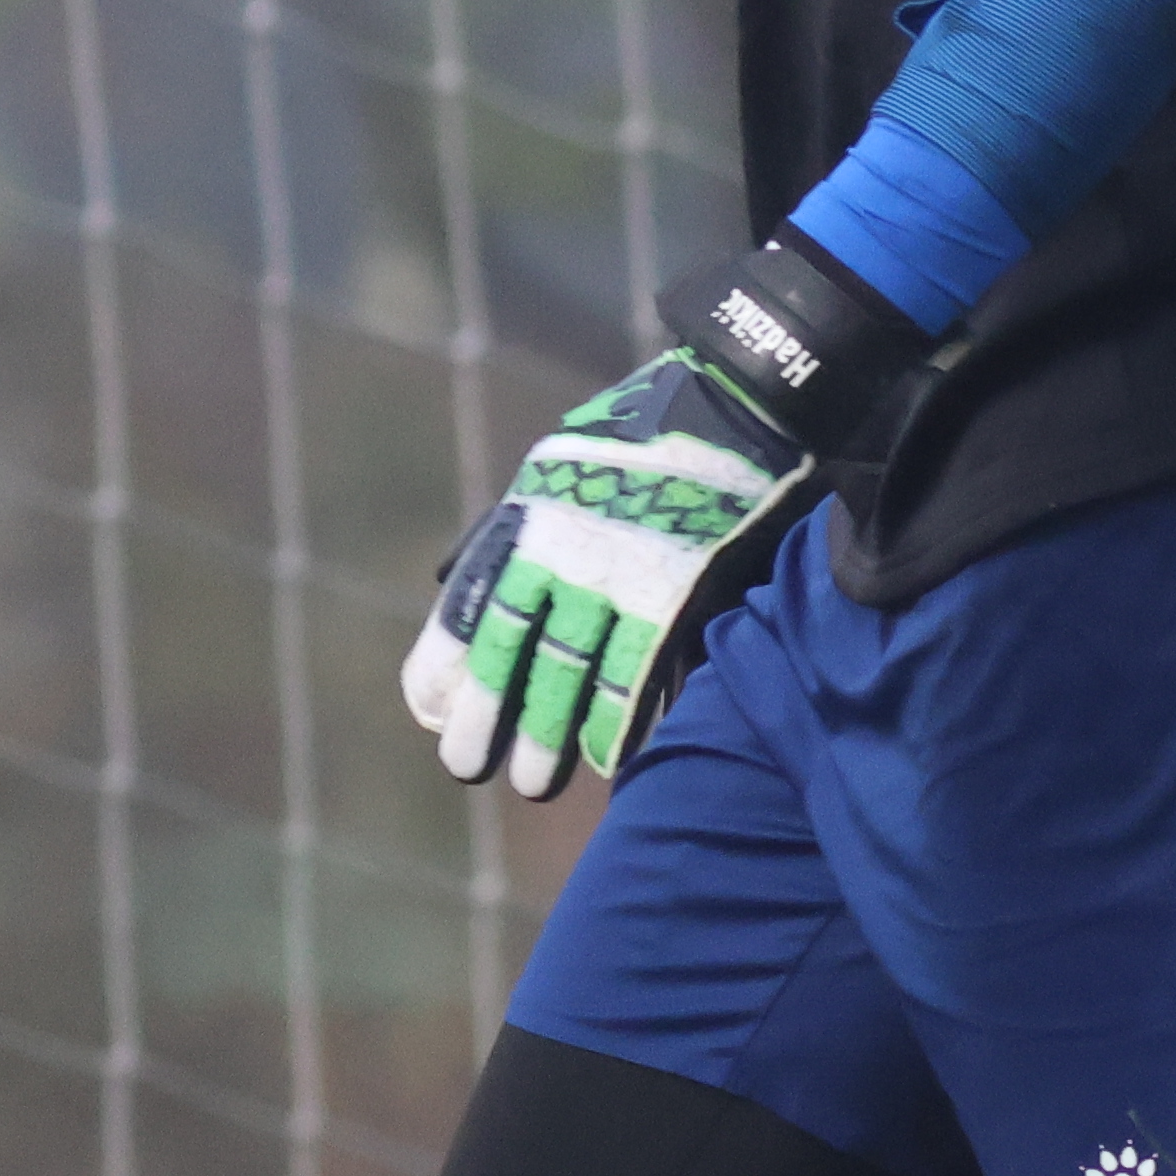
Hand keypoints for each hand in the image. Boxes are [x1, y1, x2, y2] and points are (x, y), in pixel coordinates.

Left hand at [402, 231, 926, 798]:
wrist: (742, 395)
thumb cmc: (645, 434)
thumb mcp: (554, 466)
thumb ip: (507, 528)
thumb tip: (447, 580)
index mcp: (523, 524)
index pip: (467, 615)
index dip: (443, 672)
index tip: (434, 714)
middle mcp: (558, 555)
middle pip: (510, 658)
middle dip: (489, 721)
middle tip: (472, 768)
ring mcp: (617, 577)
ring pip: (570, 678)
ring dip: (552, 735)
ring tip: (537, 780)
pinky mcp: (677, 593)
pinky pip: (640, 673)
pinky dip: (623, 719)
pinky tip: (610, 756)